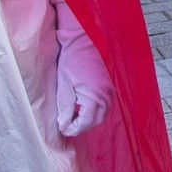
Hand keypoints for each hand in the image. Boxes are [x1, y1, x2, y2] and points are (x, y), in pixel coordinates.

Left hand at [53, 0, 112, 136]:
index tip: (62, 129)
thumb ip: (65, 108)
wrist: (82, 42)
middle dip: (81, 126)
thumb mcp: (64, 87)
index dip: (73, 128)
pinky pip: (104, 106)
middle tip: (67, 126)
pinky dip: (95, 112)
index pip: (85, 123)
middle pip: (96, 121)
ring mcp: (109, 91)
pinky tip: (83, 108)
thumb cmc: (71, 63)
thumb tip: (64, 126)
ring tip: (74, 118)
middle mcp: (106, 96)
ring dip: (89, 120)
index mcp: (94, 97)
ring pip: (102, 115)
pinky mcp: (109, 86)